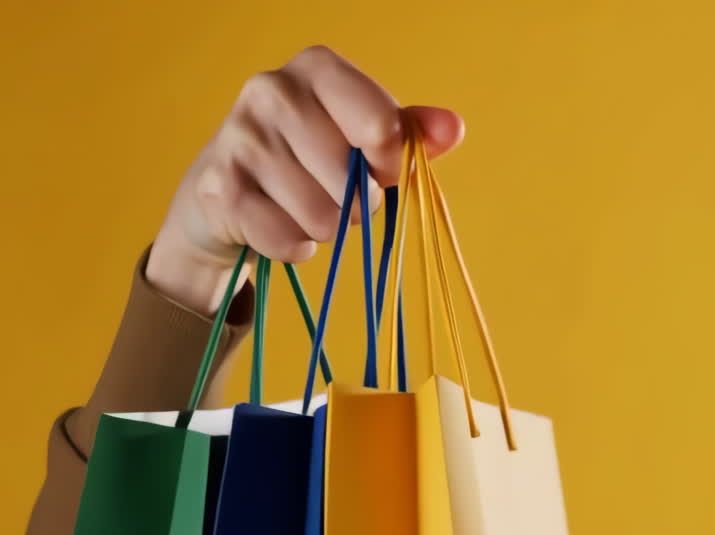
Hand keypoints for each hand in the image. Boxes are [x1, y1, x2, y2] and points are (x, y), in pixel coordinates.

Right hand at [147, 45, 464, 314]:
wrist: (229, 194)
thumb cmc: (312, 158)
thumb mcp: (365, 138)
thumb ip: (412, 131)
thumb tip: (453, 128)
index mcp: (318, 68)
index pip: (381, 125)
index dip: (390, 162)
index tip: (381, 169)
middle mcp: (272, 90)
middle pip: (351, 179)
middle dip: (355, 202)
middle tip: (334, 193)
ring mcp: (239, 137)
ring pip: (321, 215)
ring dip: (324, 227)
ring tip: (304, 207)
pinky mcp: (220, 188)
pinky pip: (288, 240)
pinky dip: (294, 246)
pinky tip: (279, 223)